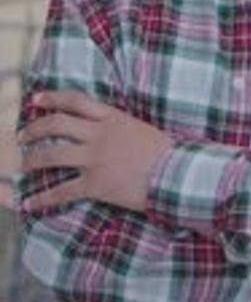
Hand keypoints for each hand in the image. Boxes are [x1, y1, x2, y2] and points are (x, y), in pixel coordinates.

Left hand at [19, 90, 173, 212]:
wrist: (176, 174)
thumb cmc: (164, 152)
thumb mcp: (139, 128)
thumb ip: (117, 125)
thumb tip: (101, 127)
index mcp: (111, 118)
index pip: (75, 100)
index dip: (52, 98)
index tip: (36, 99)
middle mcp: (99, 135)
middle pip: (56, 125)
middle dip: (34, 129)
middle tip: (22, 137)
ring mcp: (95, 159)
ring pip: (52, 155)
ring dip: (32, 159)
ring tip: (22, 165)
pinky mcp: (96, 184)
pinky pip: (62, 191)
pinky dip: (43, 199)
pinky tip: (30, 203)